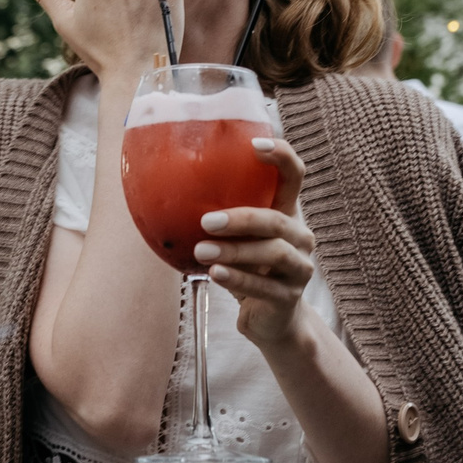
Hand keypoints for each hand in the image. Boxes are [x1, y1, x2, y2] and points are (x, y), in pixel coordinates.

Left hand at [193, 137, 315, 348]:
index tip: (254, 145)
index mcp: (287, 213)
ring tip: (202, 251)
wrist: (269, 316)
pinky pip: (264, 286)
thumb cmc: (247, 267)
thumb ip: (218, 215)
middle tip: (206, 221)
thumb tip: (163, 186)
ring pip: (273, 252)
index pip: (294, 175)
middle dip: (242, 218)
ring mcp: (300, 267)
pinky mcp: (290, 297)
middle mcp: (300, 236)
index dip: (281, 156)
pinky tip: (215, 275)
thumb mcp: (236, 238)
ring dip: (235, 250)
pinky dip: (238, 279)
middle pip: (277, 220)